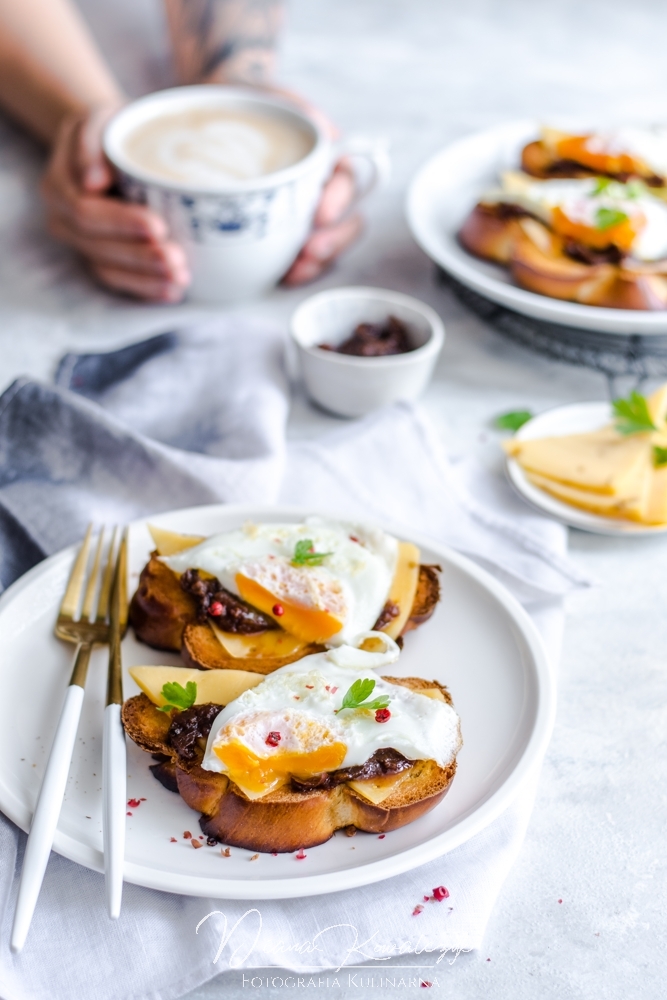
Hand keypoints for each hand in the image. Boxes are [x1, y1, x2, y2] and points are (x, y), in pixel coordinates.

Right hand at [40, 107, 190, 301]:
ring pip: (108, 269)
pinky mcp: (100, 259)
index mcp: (60, 186)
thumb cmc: (108, 131)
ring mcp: (81, 243)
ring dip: (145, 278)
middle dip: (140, 257)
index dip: (122, 223)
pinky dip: (145, 288)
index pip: (87, 212)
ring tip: (180, 279)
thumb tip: (94, 180)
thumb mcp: (99, 119)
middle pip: (98, 247)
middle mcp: (64, 219)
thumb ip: (91, 142)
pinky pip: (117, 281)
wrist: (106, 146)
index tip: (158, 226)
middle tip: (177, 260)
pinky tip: (171, 292)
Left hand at [262, 87, 362, 286]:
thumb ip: (298, 109)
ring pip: (326, 244)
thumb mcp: (274, 97)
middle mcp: (323, 188)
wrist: (222, 113)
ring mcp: (306, 213)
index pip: (346, 180)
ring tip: (294, 273)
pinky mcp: (286, 232)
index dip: (339, 201)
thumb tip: (322, 127)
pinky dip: (294, 270)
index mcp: (328, 158)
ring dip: (315, 263)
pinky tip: (282, 277)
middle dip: (332, 243)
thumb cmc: (253, 103)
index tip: (320, 217)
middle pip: (346, 221)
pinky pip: (300, 256)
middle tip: (309, 254)